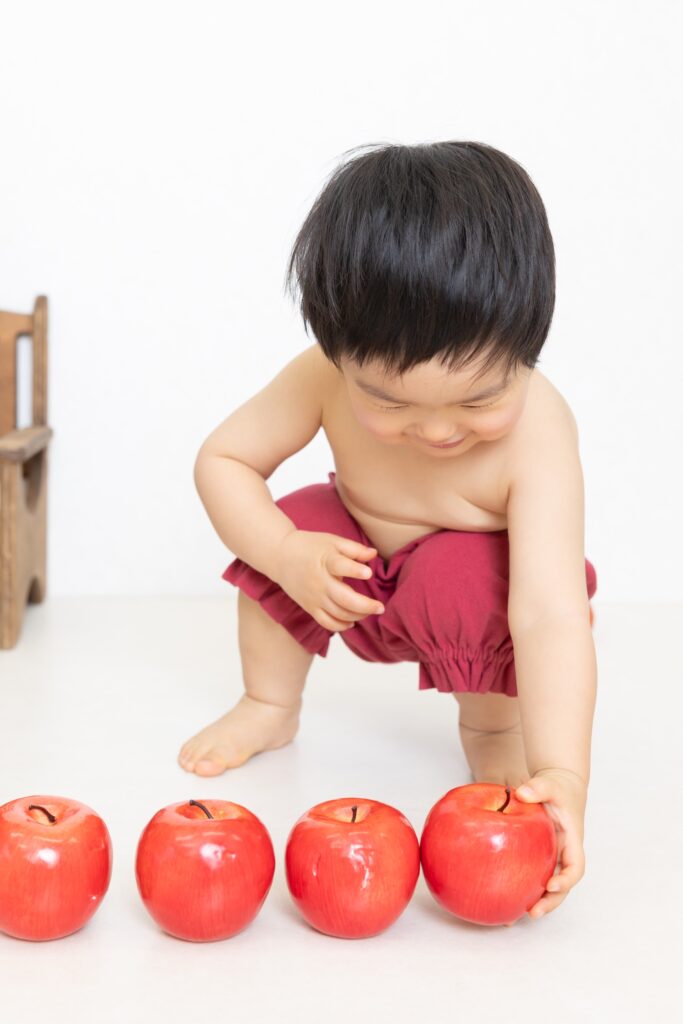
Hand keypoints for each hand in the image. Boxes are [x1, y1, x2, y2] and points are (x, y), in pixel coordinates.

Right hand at [273, 530, 384, 632]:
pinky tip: (352, 622)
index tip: (369, 573)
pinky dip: (340, 626)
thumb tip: (374, 554)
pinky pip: (326, 622)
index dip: (354, 570)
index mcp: (325, 561)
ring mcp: (314, 597)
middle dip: (365, 606)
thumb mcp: (332, 541)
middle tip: (380, 607)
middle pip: (343, 599)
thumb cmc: (310, 547)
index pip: (339, 566)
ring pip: (338, 613)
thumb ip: (354, 549)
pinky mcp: (309, 607)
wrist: (280, 556)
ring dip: (358, 615)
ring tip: (371, 611)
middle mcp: (319, 581)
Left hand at [514, 768, 587, 920]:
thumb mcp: (550, 783)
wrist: (557, 788)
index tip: (551, 885)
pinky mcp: (538, 858)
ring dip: (535, 902)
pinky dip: (521, 889)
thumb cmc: (557, 787)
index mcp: (571, 841)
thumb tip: (521, 793)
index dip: (566, 880)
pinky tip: (502, 900)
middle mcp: (563, 854)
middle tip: (533, 913)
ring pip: (546, 886)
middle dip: (550, 902)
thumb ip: (538, 787)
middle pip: (562, 886)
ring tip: (514, 918)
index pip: (575, 867)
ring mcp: (551, 858)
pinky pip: (531, 876)